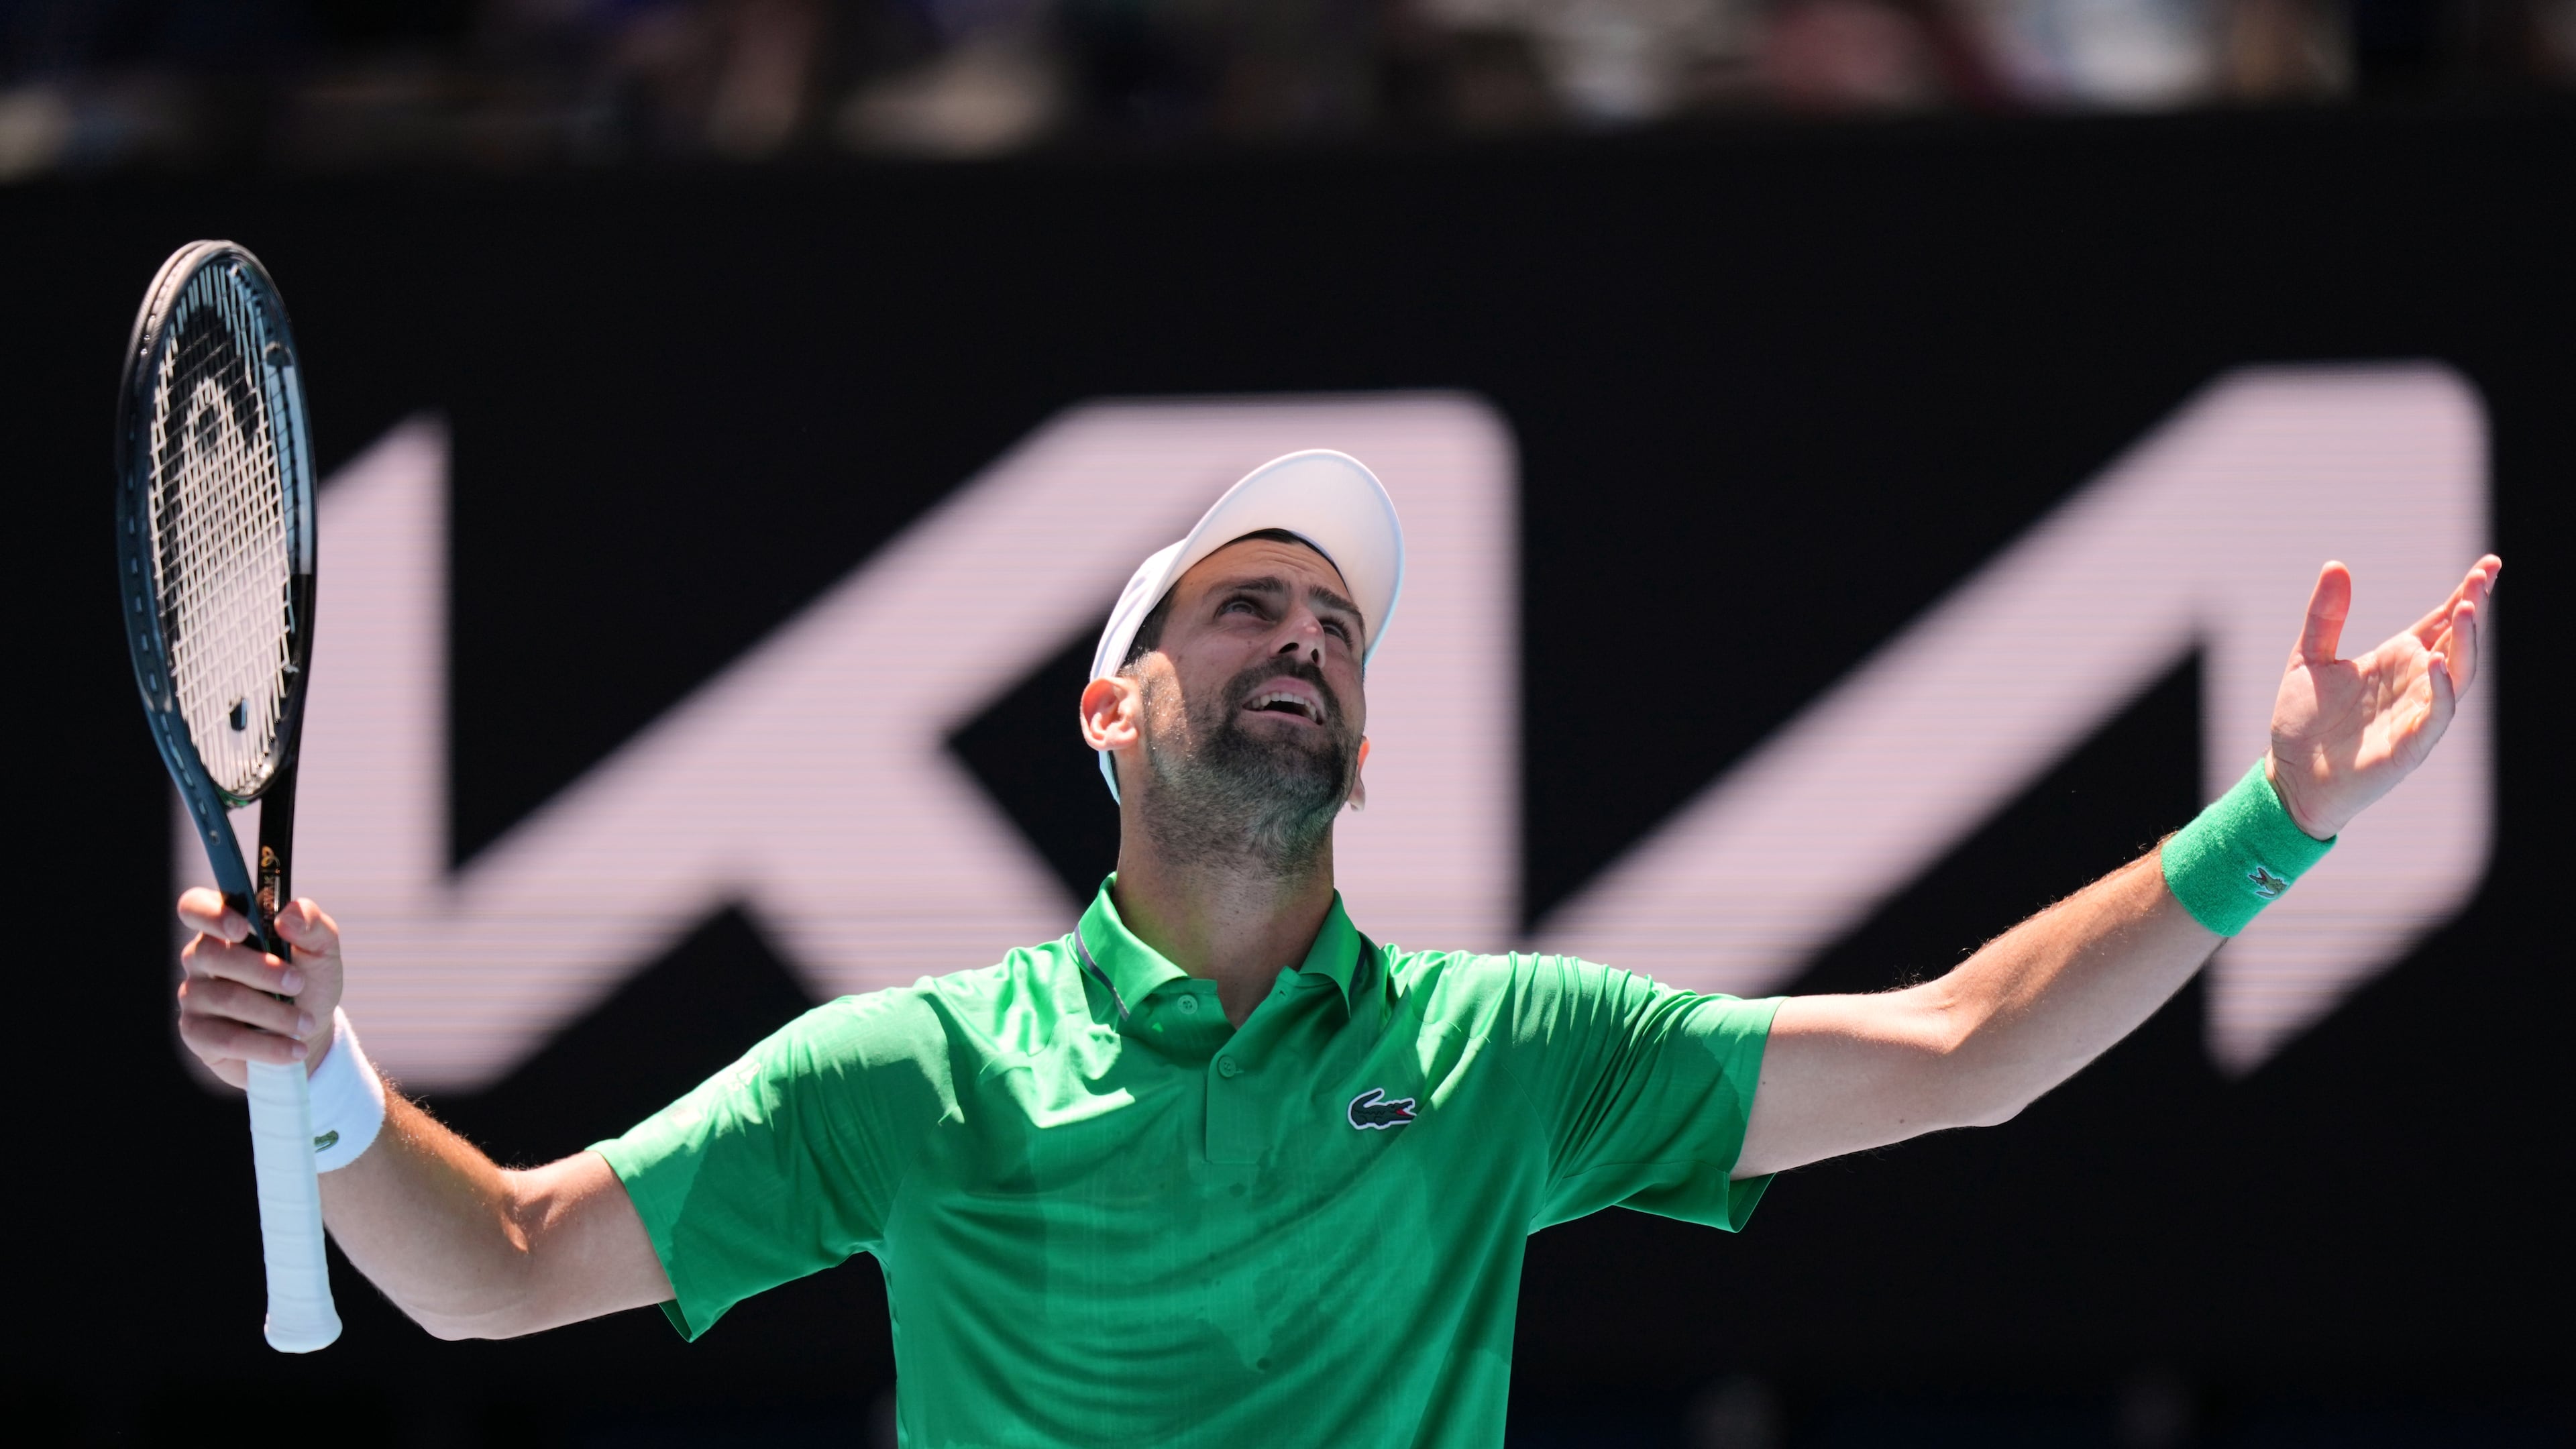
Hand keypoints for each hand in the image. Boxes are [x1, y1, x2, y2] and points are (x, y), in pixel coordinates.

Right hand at [175, 889, 346, 1087]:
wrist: (308, 1033)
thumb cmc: (309, 983)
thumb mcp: (322, 950)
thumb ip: (311, 924)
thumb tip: (287, 916)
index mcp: (226, 928)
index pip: (195, 907)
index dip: (211, 914)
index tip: (242, 929)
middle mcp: (201, 958)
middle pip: (213, 954)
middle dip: (262, 970)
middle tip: (299, 984)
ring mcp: (194, 995)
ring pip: (225, 998)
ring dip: (274, 1012)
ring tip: (306, 1023)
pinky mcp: (197, 1033)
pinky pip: (225, 1039)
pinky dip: (267, 1046)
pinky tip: (294, 1050)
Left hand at [2266, 554, 2499, 839]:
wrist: (2289, 776)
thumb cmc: (2304, 722)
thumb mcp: (2308, 659)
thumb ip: (2325, 615)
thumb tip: (2336, 564)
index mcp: (2397, 659)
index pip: (2441, 621)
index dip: (2466, 593)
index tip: (2489, 564)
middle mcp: (2415, 683)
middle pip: (2457, 640)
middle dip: (2473, 608)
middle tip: (2485, 575)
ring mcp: (2417, 713)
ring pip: (2457, 673)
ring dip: (2466, 642)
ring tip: (2467, 609)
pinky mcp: (2411, 745)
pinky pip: (2437, 714)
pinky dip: (2441, 689)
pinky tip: (2435, 662)